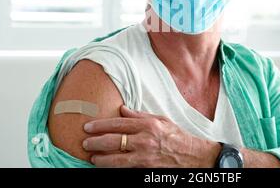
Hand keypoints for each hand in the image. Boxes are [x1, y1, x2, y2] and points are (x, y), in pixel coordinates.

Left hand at [82, 105, 220, 167]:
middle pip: (113, 141)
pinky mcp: (146, 170)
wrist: (194, 156)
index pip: (118, 123)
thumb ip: (140, 115)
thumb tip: (122, 110)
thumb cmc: (177, 137)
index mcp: (148, 125)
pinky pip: (124, 169)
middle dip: (95, 142)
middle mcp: (145, 140)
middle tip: (85, 142)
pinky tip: (105, 166)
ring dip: (100, 158)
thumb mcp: (161, 120)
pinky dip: (113, 168)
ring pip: (115, 159)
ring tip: (92, 157)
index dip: (100, 125)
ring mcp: (145, 157)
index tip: (88, 126)